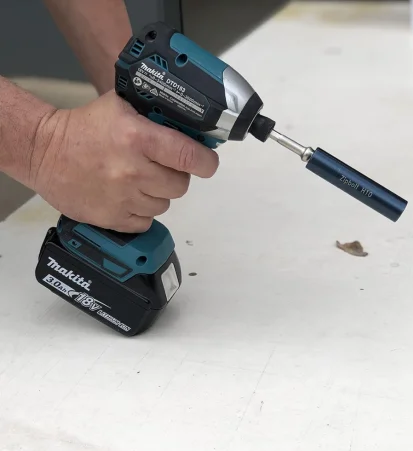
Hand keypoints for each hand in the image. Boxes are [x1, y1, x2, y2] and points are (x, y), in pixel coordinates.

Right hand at [30, 90, 218, 231]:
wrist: (44, 152)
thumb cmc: (84, 128)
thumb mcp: (122, 107)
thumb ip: (156, 116)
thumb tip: (191, 129)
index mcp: (138, 138)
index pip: (190, 156)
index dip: (206, 162)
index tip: (207, 163)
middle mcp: (133, 170)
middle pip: (180, 185)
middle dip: (176, 176)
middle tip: (162, 168)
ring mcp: (122, 198)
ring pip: (164, 205)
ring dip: (158, 194)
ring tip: (139, 180)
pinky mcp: (112, 218)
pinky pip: (146, 222)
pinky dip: (142, 212)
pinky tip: (128, 196)